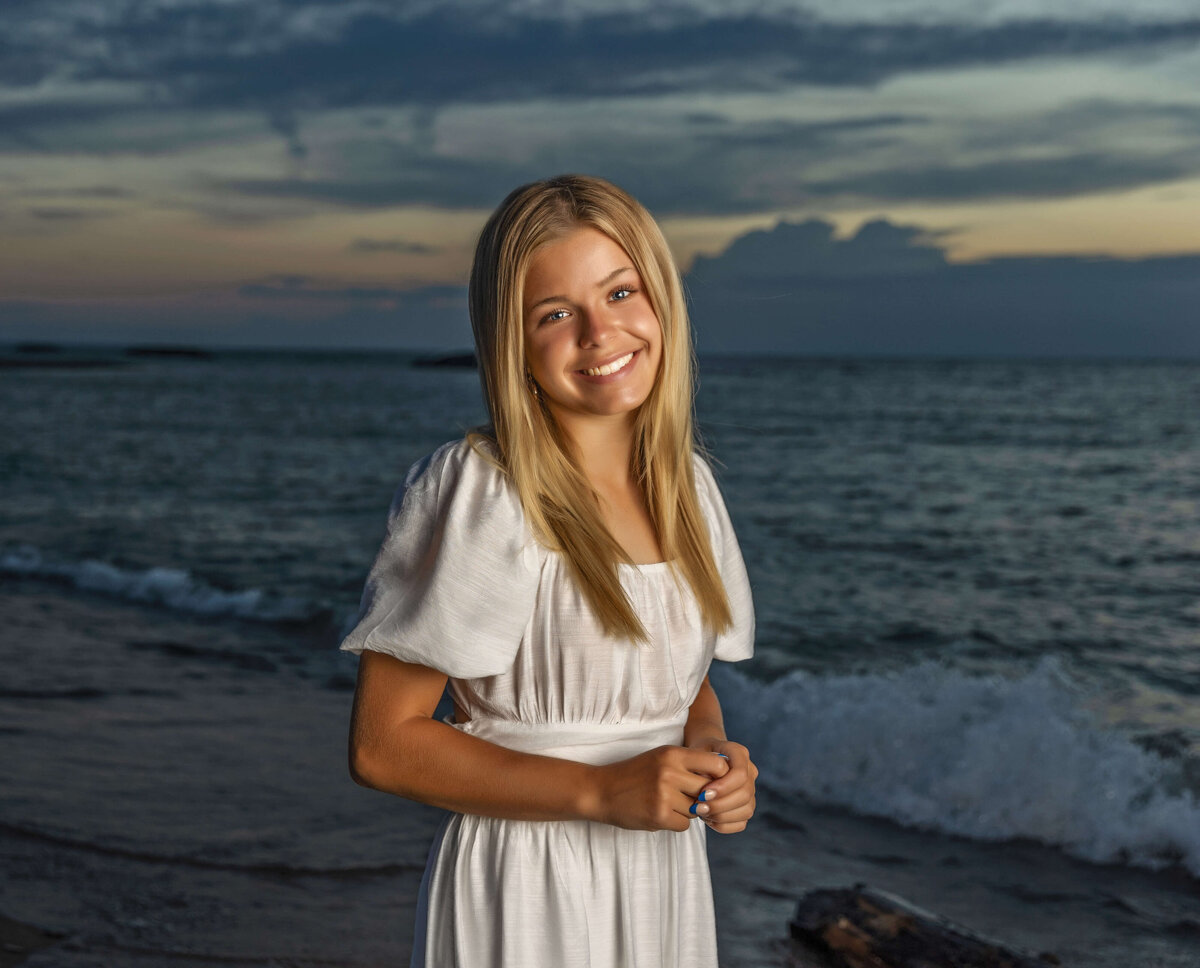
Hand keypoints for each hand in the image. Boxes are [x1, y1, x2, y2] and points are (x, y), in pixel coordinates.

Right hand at [585, 745, 730, 831]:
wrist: (601, 790)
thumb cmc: (635, 774)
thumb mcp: (660, 758)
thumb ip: (688, 764)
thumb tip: (723, 778)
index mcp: (672, 754)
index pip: (716, 764)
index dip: (720, 777)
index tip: (711, 782)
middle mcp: (670, 772)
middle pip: (708, 790)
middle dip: (702, 798)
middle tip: (687, 797)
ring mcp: (664, 794)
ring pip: (697, 810)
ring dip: (688, 812)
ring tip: (668, 804)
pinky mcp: (658, 815)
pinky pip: (684, 824)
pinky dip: (676, 823)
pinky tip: (661, 814)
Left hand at [686, 738, 756, 832]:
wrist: (702, 756)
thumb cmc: (696, 754)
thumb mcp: (694, 753)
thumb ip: (701, 768)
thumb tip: (706, 792)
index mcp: (739, 753)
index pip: (740, 774)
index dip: (723, 787)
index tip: (703, 793)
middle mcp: (750, 771)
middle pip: (745, 794)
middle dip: (720, 804)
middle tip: (697, 807)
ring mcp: (751, 789)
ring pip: (746, 810)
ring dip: (721, 816)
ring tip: (701, 812)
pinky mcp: (746, 806)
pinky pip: (741, 823)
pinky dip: (723, 824)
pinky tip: (708, 818)